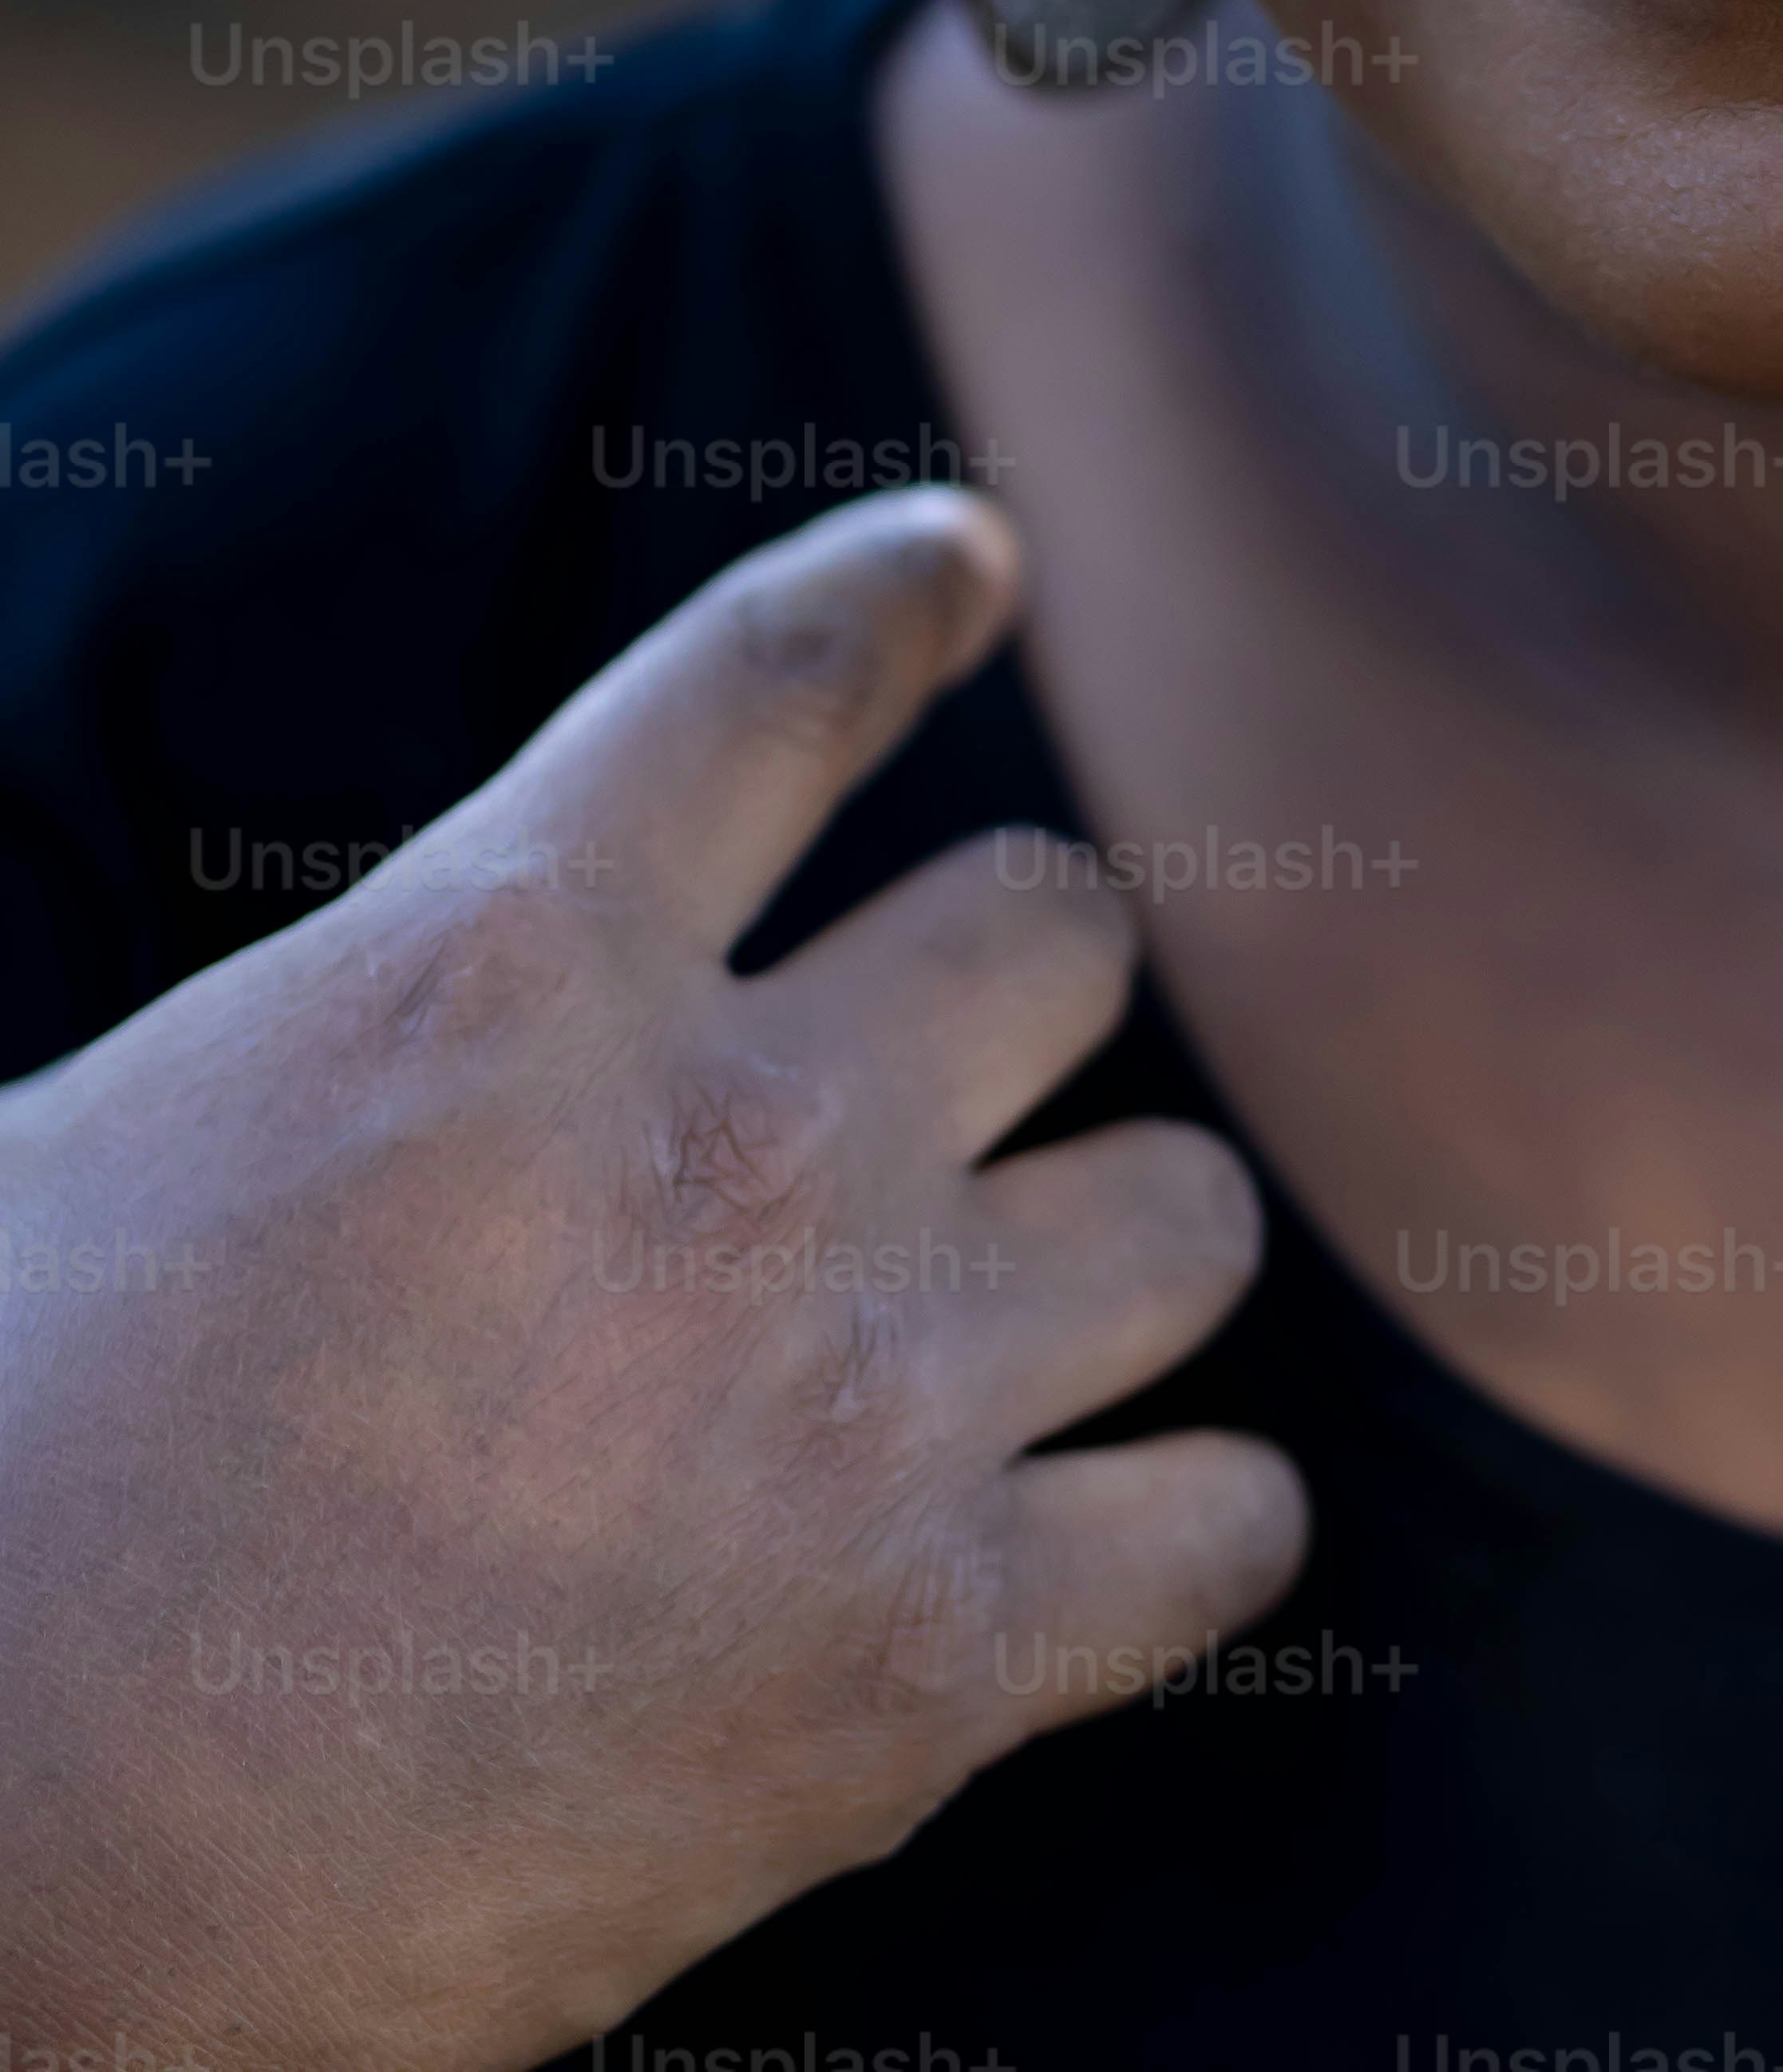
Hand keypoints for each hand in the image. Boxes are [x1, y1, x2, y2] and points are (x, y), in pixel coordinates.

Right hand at [0, 485, 1297, 2070]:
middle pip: (1055, 929)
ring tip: (1024, 1307)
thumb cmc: (20, 1485)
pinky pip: (1217, 1528)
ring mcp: (861, 1405)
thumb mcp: (167, 1118)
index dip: (898, 594)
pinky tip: (1112, 1524)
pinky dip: (1181, 1521)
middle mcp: (736, 1152)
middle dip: (1003, 991)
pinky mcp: (925, 1664)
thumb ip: (404, 1003)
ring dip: (1106, 1245)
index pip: (781, 682)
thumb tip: (509, 966)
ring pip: (1184, 1211)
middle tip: (938, 1082)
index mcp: (509, 973)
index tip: (971, 563)